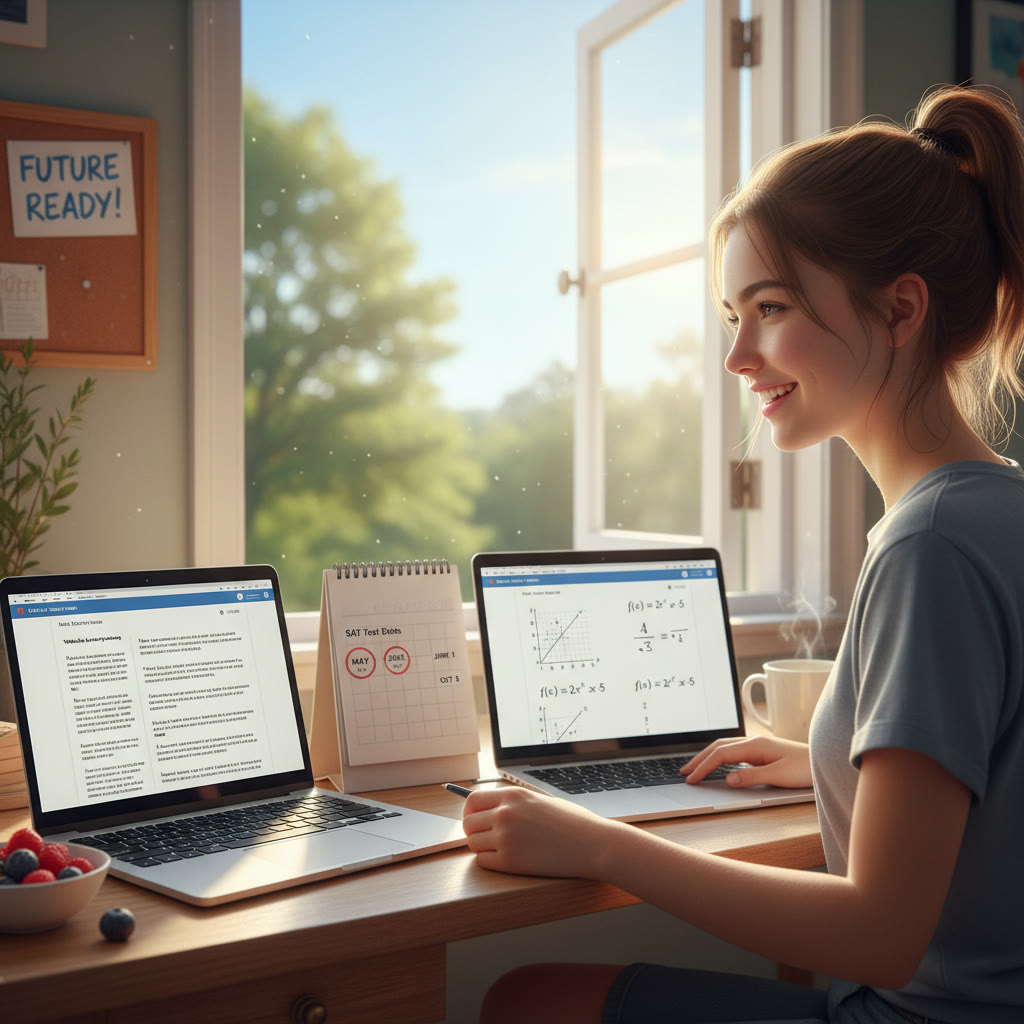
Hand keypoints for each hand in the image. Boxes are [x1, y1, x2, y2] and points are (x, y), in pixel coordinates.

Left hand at [462, 785, 631, 877]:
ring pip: (472, 843)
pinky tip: (506, 859)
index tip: (475, 818)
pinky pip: (483, 861)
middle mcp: (505, 814)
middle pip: (468, 823)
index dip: (469, 811)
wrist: (592, 844)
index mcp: (513, 795)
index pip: (472, 801)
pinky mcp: (510, 861)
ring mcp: (506, 838)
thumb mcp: (540, 800)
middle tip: (487, 837)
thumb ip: (514, 803)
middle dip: (474, 831)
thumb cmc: (572, 822)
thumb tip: (490, 808)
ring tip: (499, 848)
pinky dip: (489, 861)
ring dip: (481, 846)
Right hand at [680, 735, 812, 788]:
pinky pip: (734, 752)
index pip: (721, 754)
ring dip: (708, 758)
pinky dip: (720, 758)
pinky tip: (718, 766)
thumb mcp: (779, 776)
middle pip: (718, 747)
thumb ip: (752, 777)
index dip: (704, 766)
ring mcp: (758, 746)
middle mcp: (754, 742)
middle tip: (684, 772)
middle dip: (699, 759)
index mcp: (755, 745)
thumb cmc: (806, 769)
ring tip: (695, 769)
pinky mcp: (762, 752)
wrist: (826, 761)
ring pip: (725, 748)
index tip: (691, 779)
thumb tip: (728, 778)